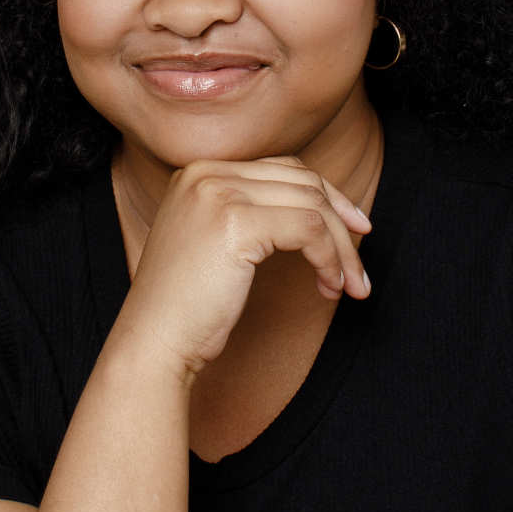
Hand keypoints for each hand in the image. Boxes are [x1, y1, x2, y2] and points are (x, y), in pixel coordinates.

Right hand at [113, 157, 371, 378]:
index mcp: (198, 173)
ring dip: (341, 248)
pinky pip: (310, 229)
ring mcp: (218, 193)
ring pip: (313, 205)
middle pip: (302, 181)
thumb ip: (252, 216)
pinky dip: (330, 258)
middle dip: (342, 220)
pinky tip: (329, 286)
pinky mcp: (236, 222)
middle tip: (359, 265)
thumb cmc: (187, 308)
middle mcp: (206, 173)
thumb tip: (318, 214)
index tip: (353, 229)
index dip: (326, 198)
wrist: (153, 342)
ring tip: (348, 285)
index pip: (283, 169)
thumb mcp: (217, 247)